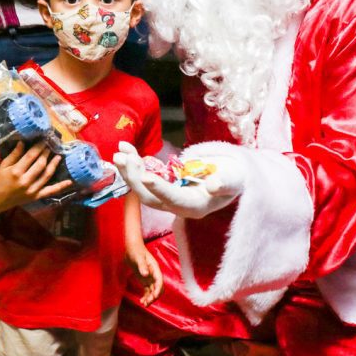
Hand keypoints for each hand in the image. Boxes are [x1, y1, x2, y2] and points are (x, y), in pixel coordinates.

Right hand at [0, 142, 71, 209]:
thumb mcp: (3, 165)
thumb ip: (14, 154)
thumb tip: (23, 142)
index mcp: (16, 172)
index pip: (31, 156)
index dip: (39, 147)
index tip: (44, 140)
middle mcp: (25, 181)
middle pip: (40, 164)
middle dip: (46, 154)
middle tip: (50, 146)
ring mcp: (32, 190)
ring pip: (47, 175)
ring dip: (54, 165)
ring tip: (58, 156)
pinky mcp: (36, 197)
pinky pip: (50, 191)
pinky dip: (60, 187)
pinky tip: (69, 182)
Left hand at [114, 142, 242, 218]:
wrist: (230, 176)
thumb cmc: (234, 177)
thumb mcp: (235, 179)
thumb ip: (225, 183)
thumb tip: (213, 185)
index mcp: (194, 206)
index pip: (174, 199)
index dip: (160, 189)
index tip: (147, 176)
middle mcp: (177, 205)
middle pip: (150, 197)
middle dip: (135, 178)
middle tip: (122, 157)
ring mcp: (168, 195)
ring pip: (143, 188)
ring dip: (129, 170)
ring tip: (120, 150)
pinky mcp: (162, 184)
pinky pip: (144, 176)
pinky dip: (134, 163)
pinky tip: (126, 148)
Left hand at [126, 243, 163, 306]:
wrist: (132, 248)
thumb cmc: (136, 251)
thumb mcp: (138, 258)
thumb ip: (142, 266)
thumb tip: (145, 275)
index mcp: (155, 268)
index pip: (159, 281)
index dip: (158, 289)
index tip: (154, 296)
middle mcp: (154, 274)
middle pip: (158, 288)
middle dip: (154, 296)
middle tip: (147, 303)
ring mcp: (149, 278)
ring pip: (153, 291)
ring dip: (150, 298)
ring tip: (144, 304)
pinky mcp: (144, 280)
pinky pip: (147, 290)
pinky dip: (146, 296)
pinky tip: (141, 301)